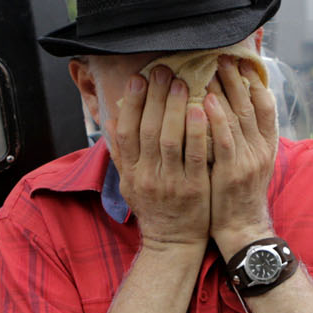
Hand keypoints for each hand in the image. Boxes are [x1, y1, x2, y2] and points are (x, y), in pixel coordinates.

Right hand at [111, 67, 210, 251]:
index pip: (126, 131)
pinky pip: (195, 155)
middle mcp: (147, 176)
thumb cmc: (154, 208)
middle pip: (147, 130)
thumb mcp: (129, 182)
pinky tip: (201, 110)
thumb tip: (110, 119)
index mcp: (130, 172)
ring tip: (181, 83)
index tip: (138, 79)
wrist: (173, 243)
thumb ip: (121, 152)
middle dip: (154, 97)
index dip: (131, 103)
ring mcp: (171, 182)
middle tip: (162, 70)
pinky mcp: (194, 188)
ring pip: (169, 139)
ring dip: (174, 108)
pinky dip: (197, 131)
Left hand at [206, 56, 278, 258]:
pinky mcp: (232, 172)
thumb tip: (231, 106)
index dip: (254, 81)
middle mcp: (262, 148)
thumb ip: (244, 135)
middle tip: (221, 55)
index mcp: (268, 144)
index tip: (241, 61)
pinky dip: (216, 118)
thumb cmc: (238, 193)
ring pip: (237, 117)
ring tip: (210, 68)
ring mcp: (248, 160)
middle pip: (250, 104)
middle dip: (235, 78)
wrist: (241, 228)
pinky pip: (223, 140)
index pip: (266, 104)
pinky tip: (204, 100)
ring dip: (223, 90)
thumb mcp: (250, 161)